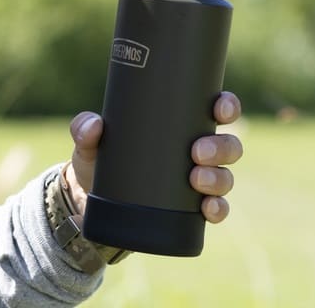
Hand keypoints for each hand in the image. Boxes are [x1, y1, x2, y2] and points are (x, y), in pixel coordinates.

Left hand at [62, 91, 243, 223]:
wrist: (93, 199)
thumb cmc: (102, 157)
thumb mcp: (91, 141)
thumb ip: (85, 128)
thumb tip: (94, 125)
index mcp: (183, 124)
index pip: (216, 109)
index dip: (227, 106)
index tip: (220, 108)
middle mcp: (198, 151)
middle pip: (228, 145)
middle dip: (220, 147)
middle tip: (197, 151)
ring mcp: (199, 180)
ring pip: (225, 176)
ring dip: (218, 178)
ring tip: (196, 179)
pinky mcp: (192, 209)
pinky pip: (217, 209)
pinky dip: (218, 209)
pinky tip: (209, 208)